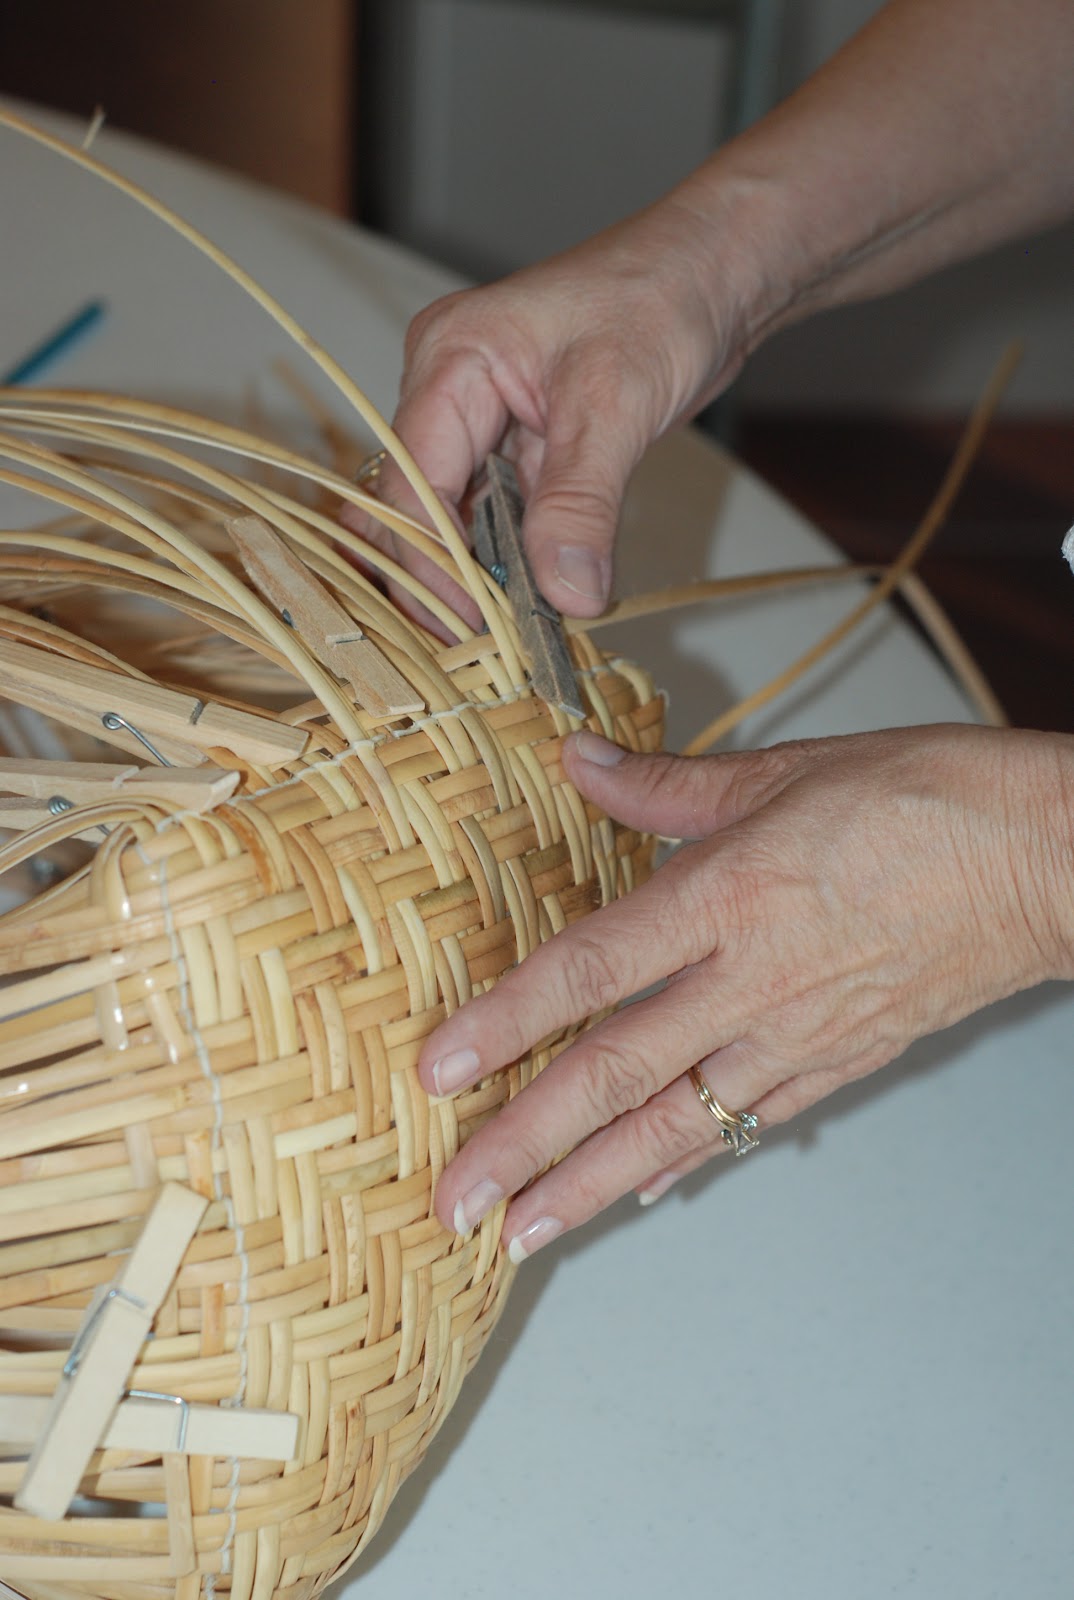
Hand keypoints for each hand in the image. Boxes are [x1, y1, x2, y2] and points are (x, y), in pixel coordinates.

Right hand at [341, 198, 746, 630]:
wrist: (712, 272)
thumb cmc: (663, 304)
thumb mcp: (617, 407)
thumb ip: (581, 504)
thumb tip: (566, 596)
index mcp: (449, 361)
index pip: (409, 484)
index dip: (432, 566)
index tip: (473, 632)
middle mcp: (445, 389)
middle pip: (413, 507)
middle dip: (439, 582)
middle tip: (481, 653)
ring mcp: (474, 419)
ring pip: (450, 518)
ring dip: (475, 580)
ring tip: (505, 644)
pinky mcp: (510, 444)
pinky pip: (490, 515)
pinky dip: (507, 562)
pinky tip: (526, 608)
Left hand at [418, 724, 1073, 1258]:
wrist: (1046, 860)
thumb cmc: (928, 799)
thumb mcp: (786, 769)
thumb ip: (665, 785)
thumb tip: (578, 761)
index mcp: (727, 895)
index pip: (589, 969)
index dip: (505, 1023)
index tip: (439, 1072)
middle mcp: (751, 979)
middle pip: (616, 1072)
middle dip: (526, 1145)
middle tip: (456, 1201)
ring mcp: (797, 1033)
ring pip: (675, 1122)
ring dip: (590, 1183)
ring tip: (523, 1233)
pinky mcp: (841, 1061)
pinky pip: (749, 1124)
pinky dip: (689, 1159)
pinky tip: (643, 1190)